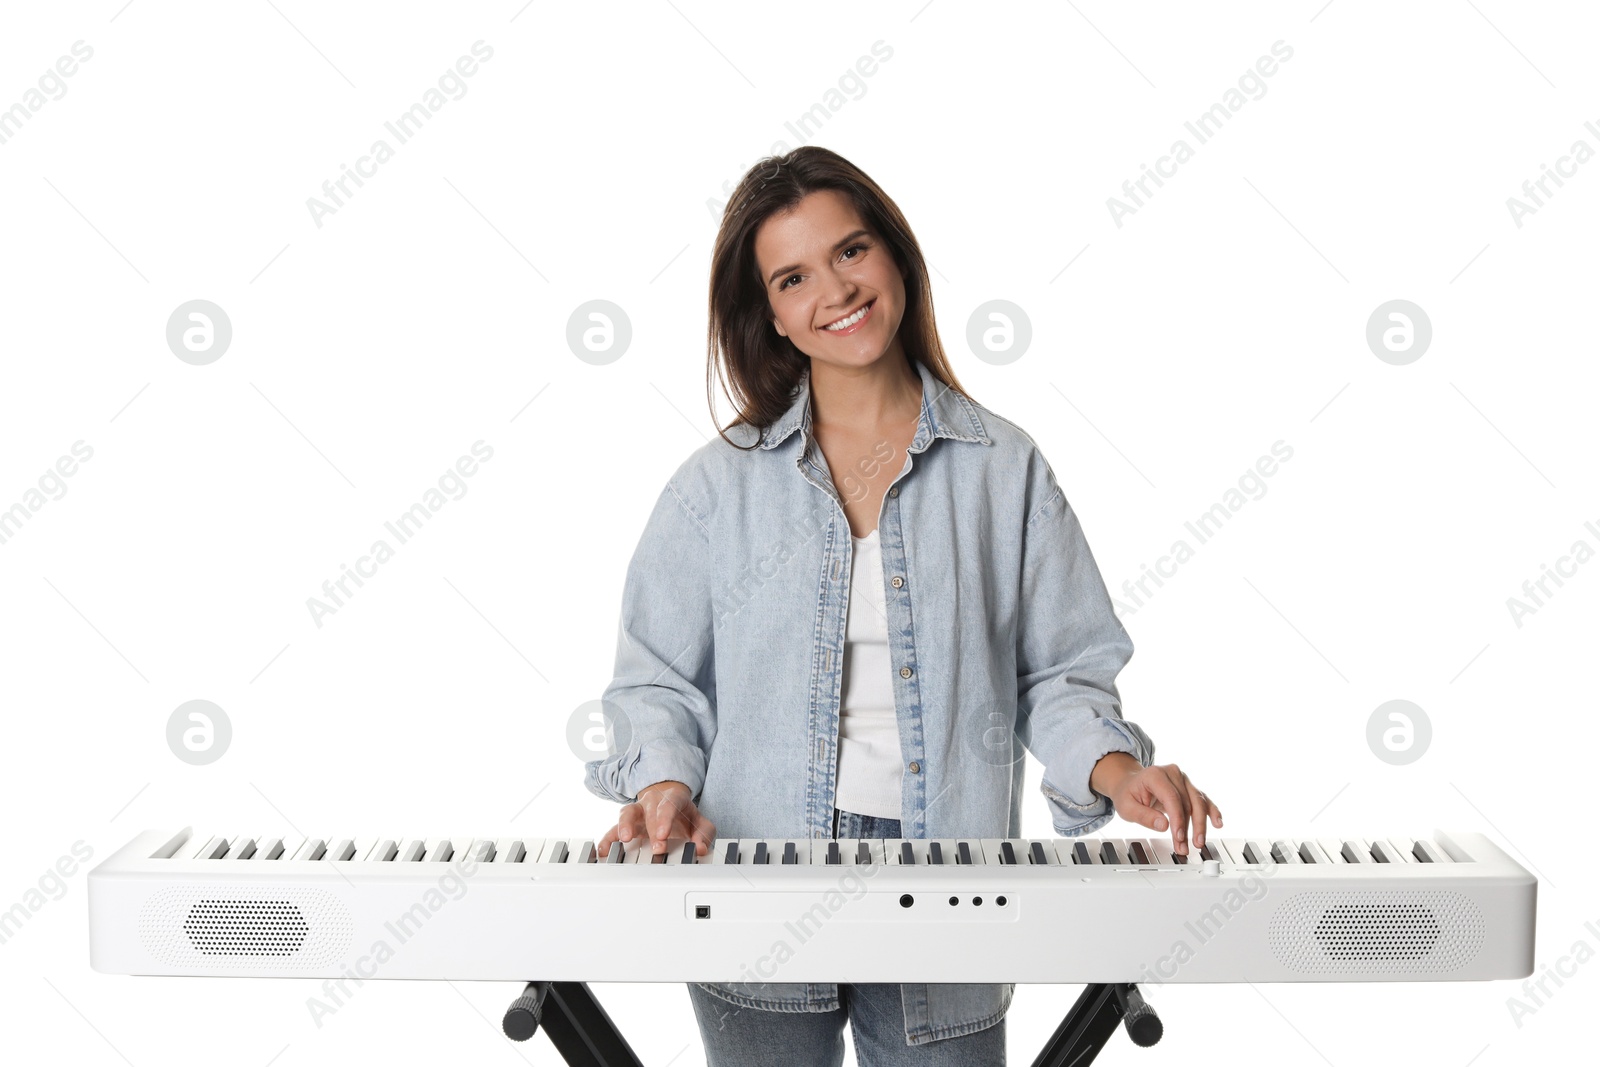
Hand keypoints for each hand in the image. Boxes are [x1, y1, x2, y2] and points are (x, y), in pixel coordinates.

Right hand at [595, 779, 715, 857]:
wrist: (671, 807)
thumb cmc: (684, 817)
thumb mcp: (700, 823)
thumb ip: (704, 834)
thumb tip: (701, 848)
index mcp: (673, 798)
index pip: (669, 804)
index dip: (665, 818)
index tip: (663, 834)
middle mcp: (653, 802)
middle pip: (650, 811)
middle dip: (652, 829)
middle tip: (657, 847)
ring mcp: (638, 811)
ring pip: (627, 812)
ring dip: (624, 825)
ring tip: (624, 839)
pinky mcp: (627, 824)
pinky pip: (613, 828)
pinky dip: (607, 839)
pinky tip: (603, 850)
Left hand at [1102, 762, 1221, 855]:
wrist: (1128, 783)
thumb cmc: (1127, 793)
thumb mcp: (1126, 807)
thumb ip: (1144, 816)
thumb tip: (1164, 826)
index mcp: (1155, 775)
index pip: (1172, 798)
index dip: (1178, 819)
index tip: (1178, 837)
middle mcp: (1172, 774)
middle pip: (1187, 802)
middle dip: (1188, 827)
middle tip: (1187, 846)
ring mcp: (1183, 779)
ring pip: (1198, 802)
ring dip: (1200, 825)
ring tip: (1198, 842)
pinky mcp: (1189, 787)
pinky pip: (1203, 800)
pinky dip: (1211, 812)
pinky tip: (1218, 822)